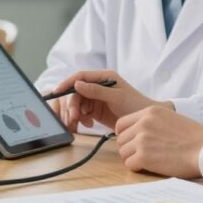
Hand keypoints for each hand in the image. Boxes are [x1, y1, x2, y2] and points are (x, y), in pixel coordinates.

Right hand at [52, 70, 170, 130]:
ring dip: (74, 113)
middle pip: (75, 92)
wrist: (145, 124)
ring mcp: (96, 98)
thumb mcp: (117, 96)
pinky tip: (88, 125)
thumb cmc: (136, 105)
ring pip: (77, 103)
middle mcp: (97, 86)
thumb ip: (97, 90)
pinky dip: (80, 119)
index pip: (80, 77)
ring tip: (78, 123)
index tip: (57, 92)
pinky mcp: (95, 110)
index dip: (67, 83)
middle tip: (72, 117)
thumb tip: (77, 84)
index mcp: (103, 77)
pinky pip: (81, 113)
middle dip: (71, 104)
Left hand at [115, 106, 202, 178]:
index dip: (125, 135)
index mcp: (149, 112)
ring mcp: (142, 140)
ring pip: (123, 152)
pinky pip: (129, 164)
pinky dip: (137, 168)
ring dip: (133, 158)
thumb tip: (135, 133)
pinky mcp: (144, 156)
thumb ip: (151, 122)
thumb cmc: (193, 136)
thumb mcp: (169, 118)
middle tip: (143, 154)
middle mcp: (143, 123)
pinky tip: (150, 167)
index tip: (132, 142)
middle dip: (129, 148)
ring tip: (148, 161)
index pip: (121, 124)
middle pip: (121, 139)